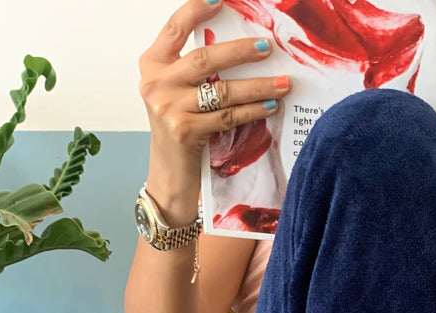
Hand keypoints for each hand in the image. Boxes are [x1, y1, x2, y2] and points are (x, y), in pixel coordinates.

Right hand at [138, 0, 291, 198]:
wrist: (169, 174)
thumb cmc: (179, 128)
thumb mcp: (177, 91)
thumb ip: (194, 69)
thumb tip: (239, 46)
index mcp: (152, 65)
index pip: (174, 28)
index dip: (196, 9)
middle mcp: (156, 84)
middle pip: (204, 58)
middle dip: (240, 52)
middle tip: (267, 48)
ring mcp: (168, 108)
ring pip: (221, 90)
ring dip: (256, 86)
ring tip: (282, 83)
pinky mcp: (185, 132)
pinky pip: (227, 116)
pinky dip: (252, 111)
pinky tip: (270, 106)